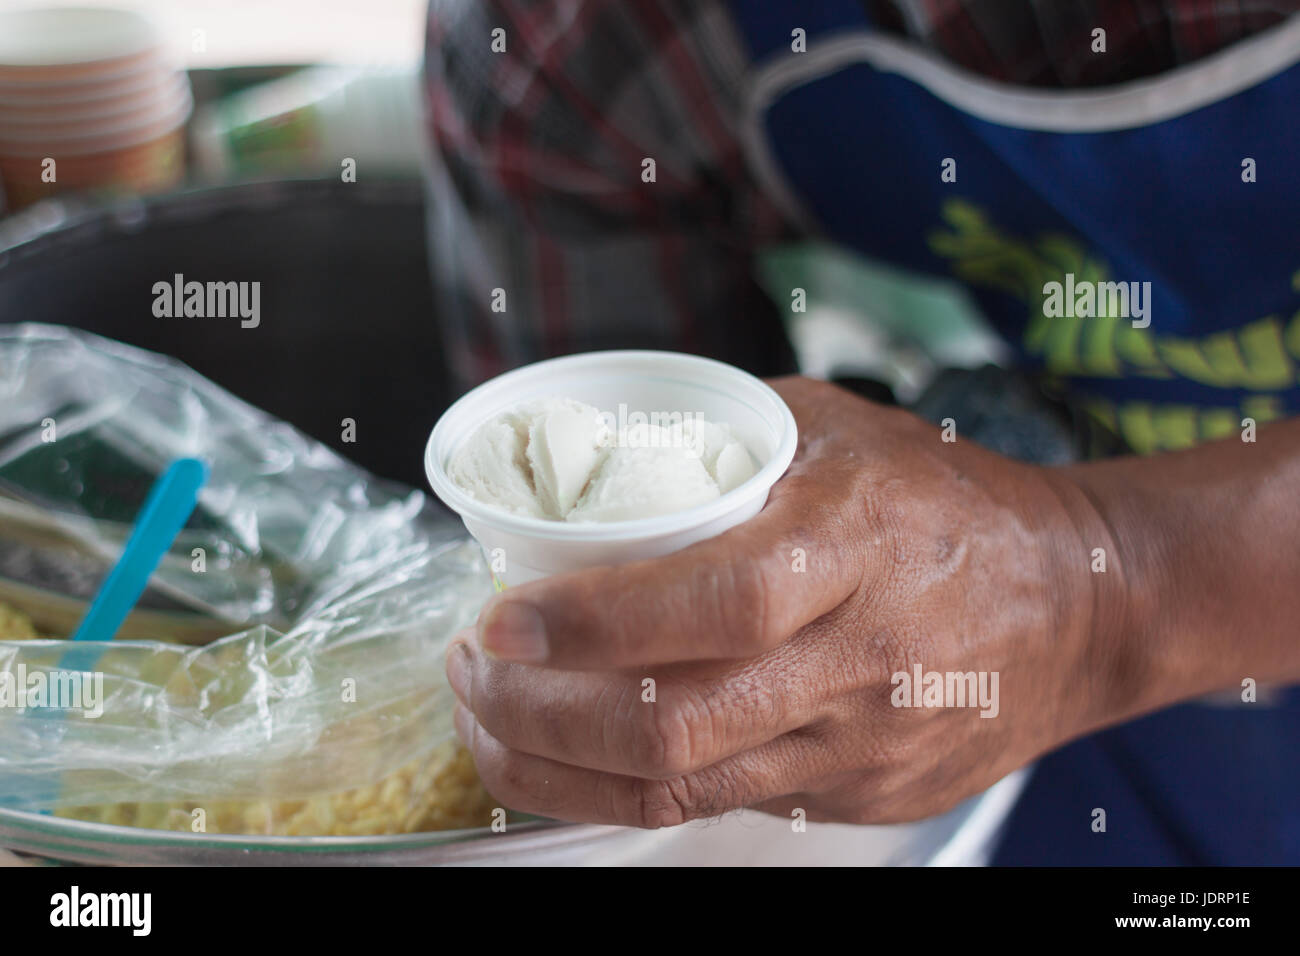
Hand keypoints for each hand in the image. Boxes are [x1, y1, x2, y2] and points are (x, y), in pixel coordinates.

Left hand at [445, 375, 1133, 826]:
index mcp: (853, 545)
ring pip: (681, 788)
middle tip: (471, 674)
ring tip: (489, 727)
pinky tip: (572, 758)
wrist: (1076, 603)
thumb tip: (597, 448)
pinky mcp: (859, 796)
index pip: (707, 604)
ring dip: (558, 766)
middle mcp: (858, 658)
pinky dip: (626, 790)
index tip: (499, 618)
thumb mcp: (841, 428)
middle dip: (538, 713)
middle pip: (672, 724)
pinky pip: (722, 807)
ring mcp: (860, 745)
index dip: (587, 625)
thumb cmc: (950, 501)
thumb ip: (723, 437)